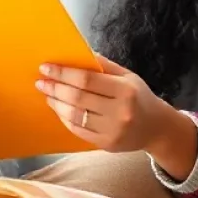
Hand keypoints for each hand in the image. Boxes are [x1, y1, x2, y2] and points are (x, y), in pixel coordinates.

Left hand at [36, 56, 173, 152]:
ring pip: (75, 116)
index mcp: (125, 90)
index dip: (63, 73)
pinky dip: (65, 118)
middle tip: (41, 81)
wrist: (157, 127)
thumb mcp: (128, 76)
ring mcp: (112, 131)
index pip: (87, 79)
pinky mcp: (106, 144)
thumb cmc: (139, 97)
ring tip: (48, 94)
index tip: (46, 67)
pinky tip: (59, 109)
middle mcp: (119, 111)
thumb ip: (104, 66)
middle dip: (55, 88)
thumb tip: (79, 53)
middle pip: (78, 98)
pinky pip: (78, 130)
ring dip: (57, 104)